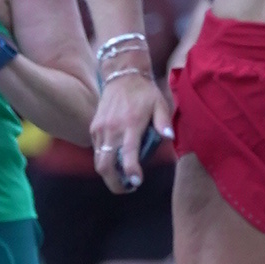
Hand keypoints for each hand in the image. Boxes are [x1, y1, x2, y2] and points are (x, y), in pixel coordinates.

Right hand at [92, 64, 169, 191]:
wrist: (122, 75)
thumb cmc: (145, 92)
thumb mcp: (160, 103)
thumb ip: (163, 122)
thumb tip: (170, 137)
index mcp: (130, 125)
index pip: (127, 154)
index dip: (130, 172)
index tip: (137, 182)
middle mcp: (112, 129)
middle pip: (106, 166)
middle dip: (115, 183)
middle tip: (129, 188)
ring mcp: (100, 129)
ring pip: (99, 161)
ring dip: (110, 175)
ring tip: (124, 179)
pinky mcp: (94, 128)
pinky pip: (97, 151)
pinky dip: (105, 161)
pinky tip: (116, 161)